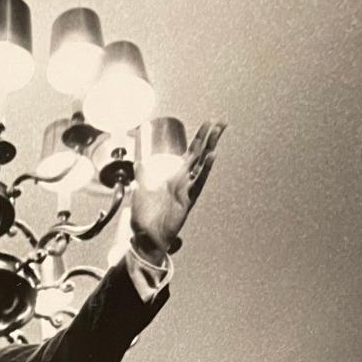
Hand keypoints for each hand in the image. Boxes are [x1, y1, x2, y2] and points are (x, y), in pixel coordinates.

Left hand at [130, 121, 225, 263]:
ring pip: (202, 166)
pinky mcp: (187, 201)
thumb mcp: (140, 190)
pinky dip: (204, 170)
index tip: (209, 124)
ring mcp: (187, 191)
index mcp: (175, 177)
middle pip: (200, 155)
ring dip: (210, 149)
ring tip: (218, 134)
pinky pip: (198, 183)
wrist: (145, 238)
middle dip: (211, 138)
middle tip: (222, 123)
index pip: (191, 154)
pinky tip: (211, 157)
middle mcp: (184, 182)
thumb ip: (143, 175)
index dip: (200, 138)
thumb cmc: (145, 218)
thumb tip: (139, 163)